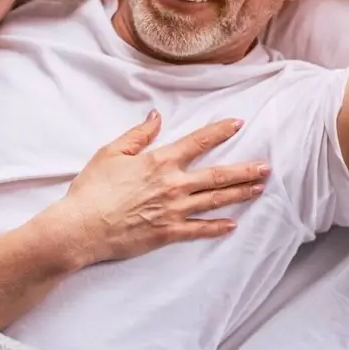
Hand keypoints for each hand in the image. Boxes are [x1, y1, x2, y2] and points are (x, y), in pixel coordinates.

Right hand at [54, 111, 268, 265]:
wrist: (82, 227)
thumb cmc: (92, 189)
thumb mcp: (111, 152)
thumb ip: (138, 134)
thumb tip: (157, 117)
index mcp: (160, 161)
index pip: (197, 142)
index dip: (220, 131)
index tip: (238, 124)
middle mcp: (173, 184)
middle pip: (217, 175)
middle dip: (244, 169)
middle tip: (266, 167)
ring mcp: (174, 210)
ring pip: (215, 201)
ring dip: (239, 194)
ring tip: (258, 189)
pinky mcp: (168, 233)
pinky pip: (199, 230)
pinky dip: (217, 227)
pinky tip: (232, 225)